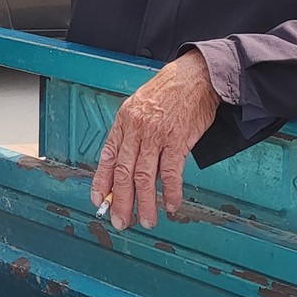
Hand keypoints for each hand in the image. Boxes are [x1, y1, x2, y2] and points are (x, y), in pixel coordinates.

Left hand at [89, 52, 221, 230]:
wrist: (196, 75)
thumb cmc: (170, 90)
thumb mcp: (140, 106)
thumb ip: (132, 135)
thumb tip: (128, 167)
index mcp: (124, 122)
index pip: (108, 157)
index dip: (101, 182)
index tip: (99, 201)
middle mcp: (136, 129)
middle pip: (124, 173)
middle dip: (121, 202)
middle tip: (121, 221)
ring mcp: (156, 135)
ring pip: (144, 177)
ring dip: (145, 203)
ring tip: (147, 221)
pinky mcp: (177, 139)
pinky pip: (171, 172)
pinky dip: (170, 192)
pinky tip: (170, 204)